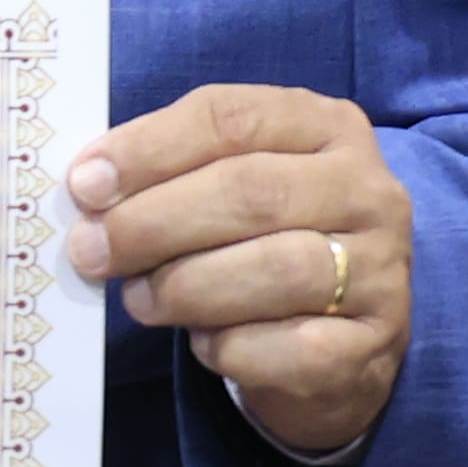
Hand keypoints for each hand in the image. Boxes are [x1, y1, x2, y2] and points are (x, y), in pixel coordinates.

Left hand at [60, 82, 414, 461]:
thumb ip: (169, 174)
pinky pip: (287, 347)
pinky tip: (206, 344)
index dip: (148, 149)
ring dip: (185, 288)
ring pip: (272, 269)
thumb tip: (89, 187)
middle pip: (250, 191)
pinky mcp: (373, 344)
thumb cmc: (262, 246)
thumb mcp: (227, 188)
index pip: (230, 118)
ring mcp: (382, 269)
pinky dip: (228, 348)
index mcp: (327, 126)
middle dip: (154, 222)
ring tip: (141, 300)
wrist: (337, 346)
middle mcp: (367, 190)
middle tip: (92, 250)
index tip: (85, 185)